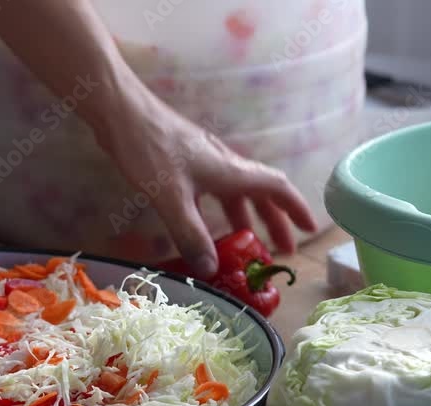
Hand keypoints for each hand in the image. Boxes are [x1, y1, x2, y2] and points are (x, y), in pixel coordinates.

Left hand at [96, 81, 316, 276]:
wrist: (120, 111)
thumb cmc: (149, 148)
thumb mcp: (171, 198)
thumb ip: (191, 235)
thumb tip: (211, 270)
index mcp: (230, 171)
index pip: (277, 188)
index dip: (296, 209)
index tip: (310, 230)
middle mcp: (224, 164)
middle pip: (261, 193)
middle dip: (275, 222)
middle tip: (282, 250)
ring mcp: (204, 161)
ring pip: (236, 192)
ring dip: (248, 217)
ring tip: (250, 243)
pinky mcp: (185, 162)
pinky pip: (214, 191)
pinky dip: (220, 211)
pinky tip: (209, 225)